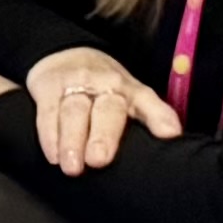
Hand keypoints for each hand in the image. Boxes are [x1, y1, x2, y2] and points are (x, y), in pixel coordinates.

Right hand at [21, 44, 185, 172]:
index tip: (169, 134)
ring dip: (72, 141)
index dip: (158, 116)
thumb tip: (174, 136)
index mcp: (128, 89)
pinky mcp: (48, 88)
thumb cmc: (102, 86)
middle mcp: (103, 84)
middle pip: (106, 110)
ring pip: (74, 112)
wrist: (64, 55)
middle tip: (99, 161)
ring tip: (72, 167)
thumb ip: (150, 114)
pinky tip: (53, 156)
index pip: (145, 100)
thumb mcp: (128, 94)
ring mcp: (74, 85)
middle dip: (103, 135)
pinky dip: (49, 135)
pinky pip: (48, 112)